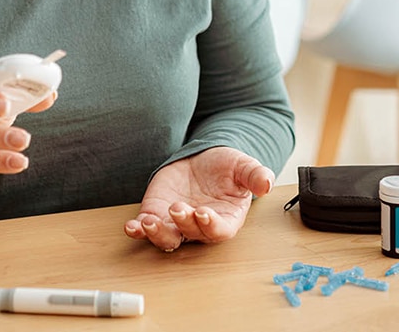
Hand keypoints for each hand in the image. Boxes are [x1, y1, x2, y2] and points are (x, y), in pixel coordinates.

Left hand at [124, 147, 273, 251]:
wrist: (202, 160)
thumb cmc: (226, 168)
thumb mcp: (243, 166)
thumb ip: (255, 175)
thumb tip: (266, 183)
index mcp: (225, 218)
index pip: (219, 230)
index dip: (211, 226)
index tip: (203, 214)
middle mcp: (199, 226)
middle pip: (191, 234)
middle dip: (183, 223)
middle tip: (178, 208)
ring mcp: (176, 222)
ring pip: (167, 238)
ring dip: (157, 234)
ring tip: (149, 222)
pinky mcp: (157, 213)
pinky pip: (146, 228)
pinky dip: (138, 230)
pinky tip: (131, 226)